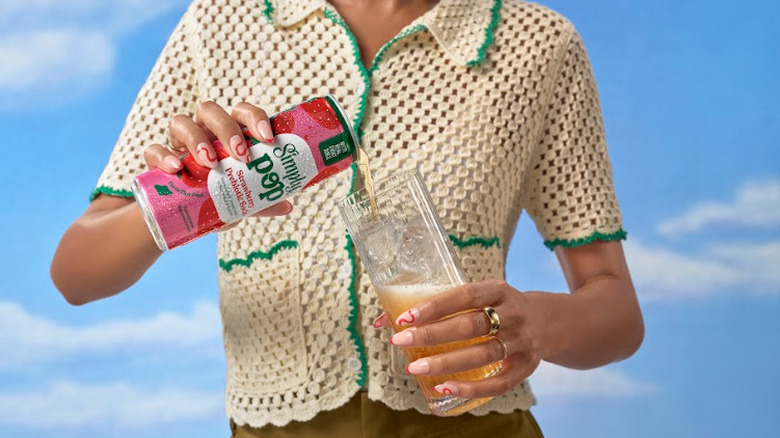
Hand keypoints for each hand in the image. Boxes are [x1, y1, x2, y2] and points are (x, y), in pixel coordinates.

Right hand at [142, 101, 292, 220]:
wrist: (180, 217)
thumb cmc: (216, 199)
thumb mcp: (241, 202)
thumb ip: (261, 201)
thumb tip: (287, 205)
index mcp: (228, 135)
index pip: (241, 113)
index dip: (254, 118)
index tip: (267, 139)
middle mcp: (203, 133)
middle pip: (210, 110)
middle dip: (227, 128)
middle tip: (241, 155)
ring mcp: (178, 145)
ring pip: (180, 122)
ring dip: (197, 139)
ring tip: (211, 164)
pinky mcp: (156, 161)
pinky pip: (153, 149)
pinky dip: (163, 156)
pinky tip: (176, 170)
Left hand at [373, 279, 543, 398]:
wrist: (547, 322)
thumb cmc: (498, 308)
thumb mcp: (479, 297)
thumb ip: (438, 306)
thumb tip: (383, 319)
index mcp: (499, 289)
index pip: (465, 295)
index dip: (435, 306)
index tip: (405, 317)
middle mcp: (513, 314)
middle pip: (472, 325)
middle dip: (433, 334)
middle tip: (400, 341)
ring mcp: (522, 341)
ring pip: (483, 354)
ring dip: (446, 363)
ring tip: (415, 367)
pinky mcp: (526, 367)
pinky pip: (498, 383)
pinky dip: (471, 389)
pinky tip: (444, 388)